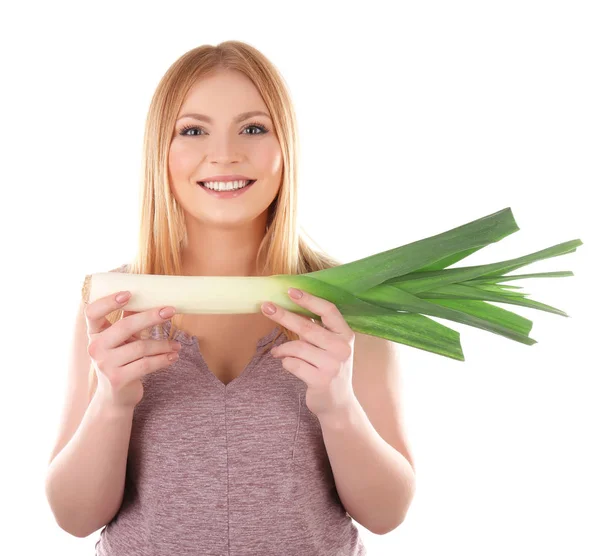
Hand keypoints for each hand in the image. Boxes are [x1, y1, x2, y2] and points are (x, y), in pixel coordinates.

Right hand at [85, 292, 181, 409]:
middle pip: (124, 326)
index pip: (92, 312)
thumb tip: (149, 295)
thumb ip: (129, 319)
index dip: (108, 302)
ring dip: (163, 344)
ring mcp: (105, 364)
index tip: (128, 293)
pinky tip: (173, 357)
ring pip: (141, 347)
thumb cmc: (122, 361)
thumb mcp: (122, 340)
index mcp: (94, 334)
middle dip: (151, 317)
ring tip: (177, 345)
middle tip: (170, 311)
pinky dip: (163, 359)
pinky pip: (146, 364)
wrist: (116, 396)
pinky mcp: (118, 379)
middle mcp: (95, 347)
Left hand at [262, 288, 356, 419]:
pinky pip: (293, 364)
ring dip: (282, 348)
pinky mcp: (320, 380)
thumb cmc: (330, 367)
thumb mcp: (331, 346)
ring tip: (276, 352)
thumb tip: (291, 305)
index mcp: (346, 335)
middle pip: (307, 327)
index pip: (329, 310)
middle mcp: (342, 348)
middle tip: (265, 307)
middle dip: (283, 315)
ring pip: (297, 347)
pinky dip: (285, 362)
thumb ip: (317, 328)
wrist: (338, 403)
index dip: (309, 299)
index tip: (290, 290)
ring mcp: (332, 365)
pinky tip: (286, 363)